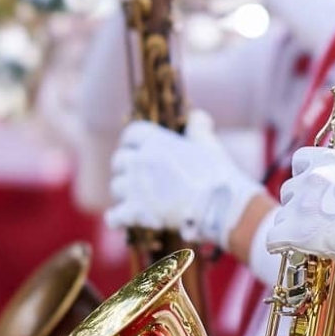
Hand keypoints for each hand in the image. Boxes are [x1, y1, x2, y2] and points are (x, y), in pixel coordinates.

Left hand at [105, 113, 260, 247]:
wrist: (220, 207)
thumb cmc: (216, 175)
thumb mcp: (208, 144)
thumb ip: (198, 126)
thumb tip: (197, 115)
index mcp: (156, 142)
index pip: (130, 134)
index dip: (131, 142)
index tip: (136, 149)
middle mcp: (140, 161)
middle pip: (119, 161)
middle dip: (126, 168)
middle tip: (138, 177)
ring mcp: (135, 187)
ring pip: (116, 187)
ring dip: (124, 193)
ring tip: (137, 198)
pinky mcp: (136, 212)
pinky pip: (114, 215)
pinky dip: (116, 218)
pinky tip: (119, 220)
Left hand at [268, 147, 334, 291]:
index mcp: (333, 160)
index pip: (301, 159)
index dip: (306, 175)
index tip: (315, 189)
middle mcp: (313, 178)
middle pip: (289, 188)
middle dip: (299, 203)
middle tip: (315, 218)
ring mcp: (302, 205)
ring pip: (281, 214)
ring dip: (291, 225)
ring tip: (308, 238)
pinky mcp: (296, 232)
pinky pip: (272, 238)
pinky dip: (279, 245)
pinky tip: (289, 249)